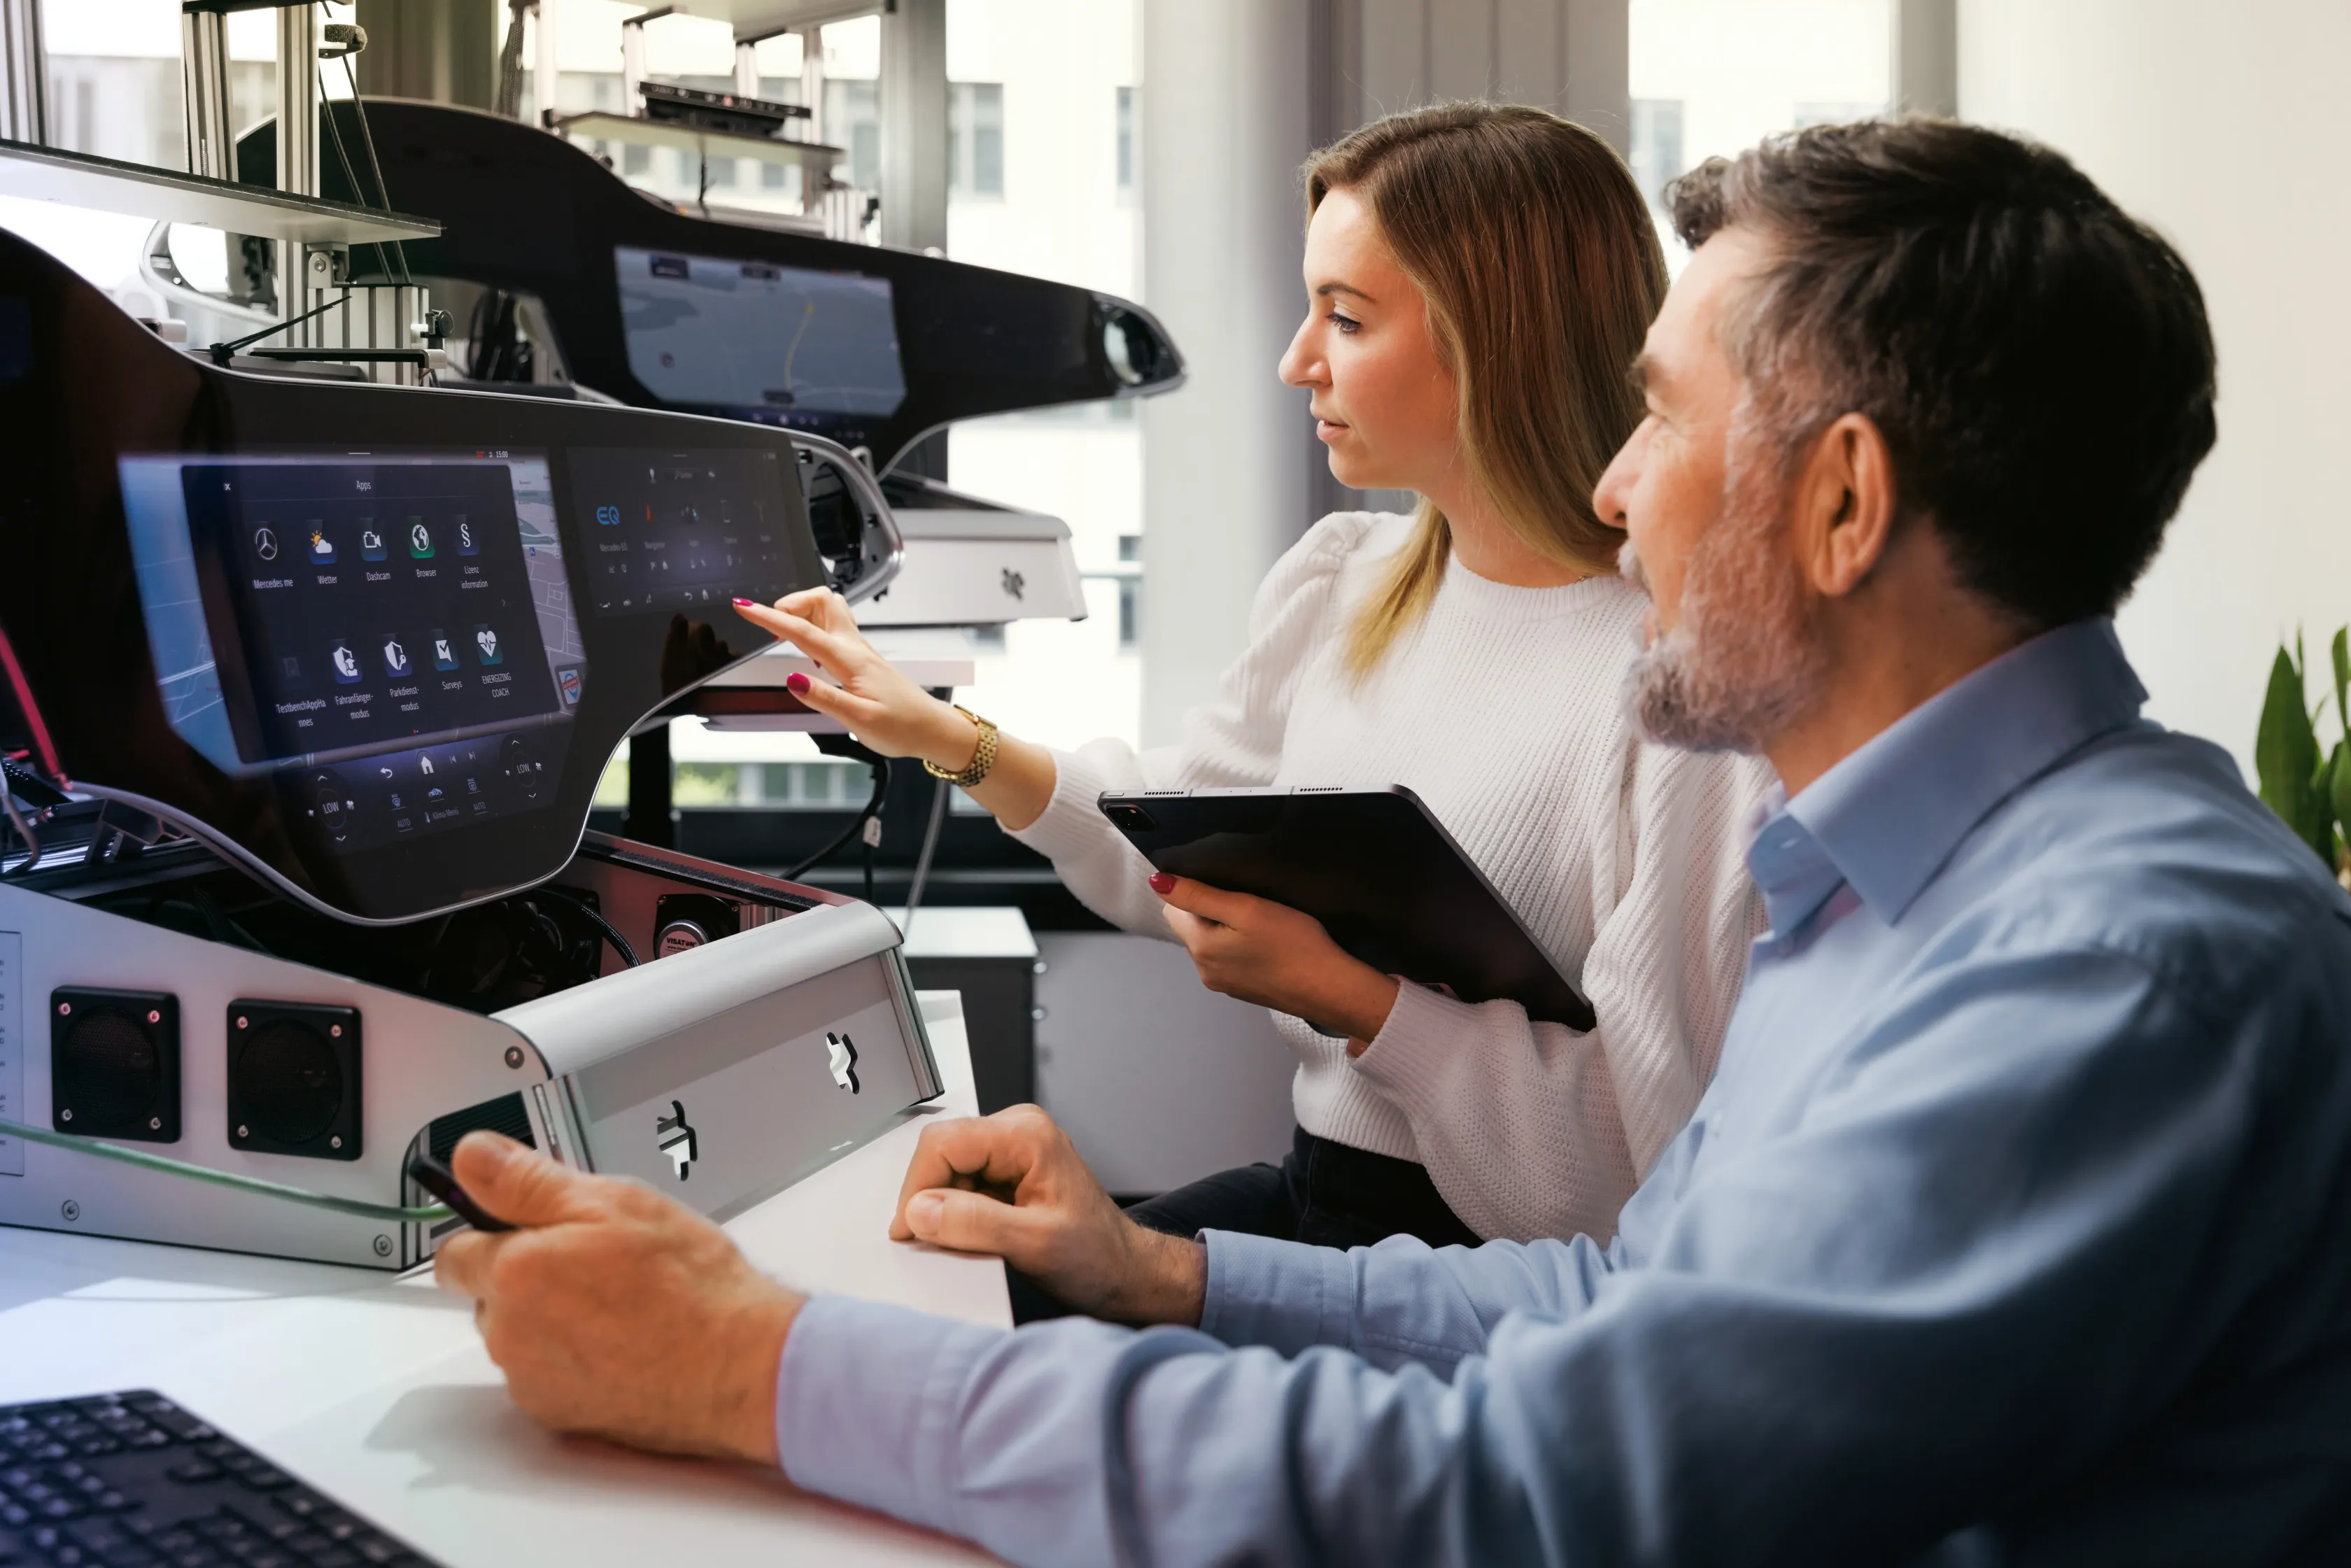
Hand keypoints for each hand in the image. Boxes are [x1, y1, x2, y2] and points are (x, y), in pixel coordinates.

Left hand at [434, 1132, 799, 1463]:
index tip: (529, 1228)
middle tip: (596, 1262)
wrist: (738, 1367)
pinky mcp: (559, 1415)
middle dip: (527, 1277)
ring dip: (550, 1319)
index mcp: (515, 1271)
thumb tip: (472, 1157)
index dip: (491, 1233)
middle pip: (490, 1296)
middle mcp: (510, 1333)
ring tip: (620, 1304)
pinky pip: (546, 1376)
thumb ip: (529, 1181)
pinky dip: (573, 1359)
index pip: (454, 1252)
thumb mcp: (616, 1202)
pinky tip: (625, 1343)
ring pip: (519, 1337)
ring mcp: (532, 1380)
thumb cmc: (689, 1285)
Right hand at [732, 589, 977, 768]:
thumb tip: (792, 679)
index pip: (802, 631)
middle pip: (821, 600)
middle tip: (770, 623)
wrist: (930, 728)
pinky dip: (813, 627)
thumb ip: (825, 698)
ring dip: (803, 612)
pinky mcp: (860, 658)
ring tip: (784, 634)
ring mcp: (859, 650)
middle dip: (791, 602)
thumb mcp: (860, 720)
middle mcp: (854, 648)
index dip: (770, 618)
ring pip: (828, 610)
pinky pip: (833, 628)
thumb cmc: (902, 726)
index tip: (744, 607)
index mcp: (850, 661)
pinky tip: (808, 650)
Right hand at [890, 1105, 1206, 1326]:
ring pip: (947, 1173)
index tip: (911, 1229)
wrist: (1123, 1272)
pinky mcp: (1006, 1174)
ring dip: (944, 1212)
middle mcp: (1016, 1132)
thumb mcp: (1034, 1244)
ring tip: (971, 1244)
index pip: (943, 1143)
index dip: (918, 1187)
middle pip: (941, 1154)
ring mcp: (1010, 1152)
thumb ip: (974, 1224)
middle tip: (940, 1242)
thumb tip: (921, 1210)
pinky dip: (957, 1217)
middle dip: (930, 1200)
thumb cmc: (1097, 1255)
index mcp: (1025, 1135)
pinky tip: (977, 1240)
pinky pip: (961, 1188)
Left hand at [1151, 874, 1399, 1043]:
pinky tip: (1268, 942)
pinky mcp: (1245, 990)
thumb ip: (1199, 895)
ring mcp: (1225, 984)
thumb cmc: (1292, 944)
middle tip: (1248, 900)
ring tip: (1261, 920)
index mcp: (1200, 948)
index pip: (1174, 910)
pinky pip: (1232, 959)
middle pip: (1193, 927)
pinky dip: (1243, 946)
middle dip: (1212, 910)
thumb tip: (1157, 883)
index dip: (1195, 891)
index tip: (1226, 885)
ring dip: (1228, 928)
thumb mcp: (1245, 908)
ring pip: (1213, 943)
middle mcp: (1205, 971)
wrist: (1331, 988)